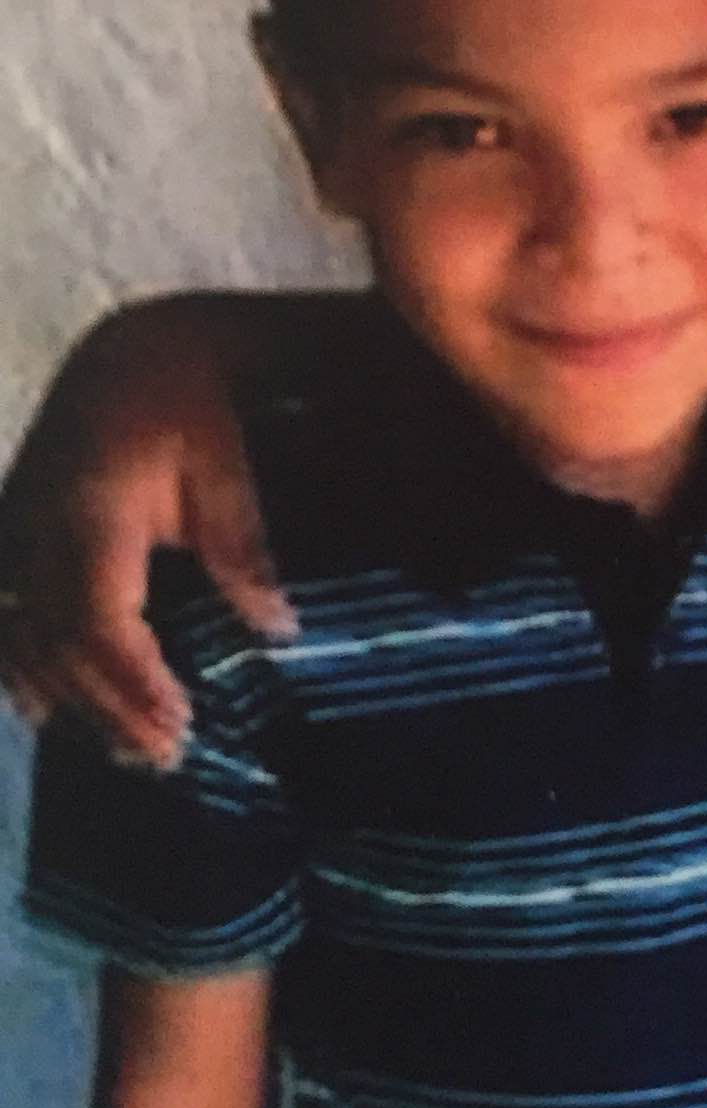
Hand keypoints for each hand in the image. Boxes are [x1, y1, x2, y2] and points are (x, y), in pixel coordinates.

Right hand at [0, 299, 289, 764]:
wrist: (134, 351)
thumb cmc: (191, 402)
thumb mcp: (228, 463)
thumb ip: (244, 546)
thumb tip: (277, 627)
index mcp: (92, 509)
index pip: (95, 618)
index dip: (129, 681)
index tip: (177, 725)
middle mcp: (39, 528)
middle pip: (56, 644)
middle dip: (108, 706)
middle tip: (166, 755)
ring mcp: (17, 533)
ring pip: (21, 638)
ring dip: (70, 698)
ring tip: (128, 748)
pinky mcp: (15, 535)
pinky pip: (3, 616)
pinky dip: (23, 666)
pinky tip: (48, 708)